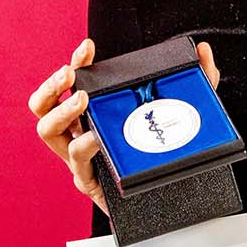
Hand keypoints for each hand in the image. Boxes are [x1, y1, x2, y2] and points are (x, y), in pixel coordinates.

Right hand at [28, 37, 221, 213]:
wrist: (173, 198)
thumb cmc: (165, 151)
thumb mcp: (186, 111)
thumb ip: (198, 81)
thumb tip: (203, 49)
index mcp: (93, 113)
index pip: (72, 82)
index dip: (76, 62)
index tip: (87, 48)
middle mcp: (78, 132)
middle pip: (43, 105)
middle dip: (52, 85)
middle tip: (70, 75)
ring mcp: (79, 157)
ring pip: (48, 132)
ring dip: (61, 113)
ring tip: (82, 102)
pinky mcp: (89, 180)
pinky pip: (76, 162)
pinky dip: (83, 146)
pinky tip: (94, 138)